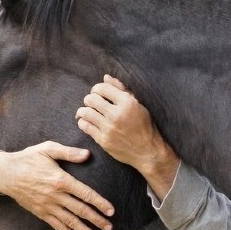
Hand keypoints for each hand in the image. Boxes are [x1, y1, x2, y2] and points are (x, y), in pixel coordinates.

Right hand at [0, 141, 113, 229]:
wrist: (5, 173)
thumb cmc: (28, 158)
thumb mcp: (47, 149)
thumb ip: (68, 152)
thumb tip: (87, 155)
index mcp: (60, 179)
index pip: (85, 193)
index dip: (99, 203)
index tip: (111, 211)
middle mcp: (55, 195)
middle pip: (80, 210)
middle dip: (96, 220)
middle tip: (109, 228)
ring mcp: (47, 206)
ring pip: (70, 221)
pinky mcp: (40, 212)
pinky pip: (56, 225)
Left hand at [76, 75, 179, 199]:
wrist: (147, 151)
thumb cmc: (144, 126)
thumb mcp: (137, 104)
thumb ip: (121, 89)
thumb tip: (105, 77)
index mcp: (127, 103)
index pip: (103, 88)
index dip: (96, 88)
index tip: (97, 92)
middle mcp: (117, 114)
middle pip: (91, 99)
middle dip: (89, 99)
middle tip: (91, 103)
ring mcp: (109, 128)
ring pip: (85, 113)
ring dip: (83, 111)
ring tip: (86, 112)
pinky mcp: (103, 140)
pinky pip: (85, 127)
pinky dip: (83, 122)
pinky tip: (86, 122)